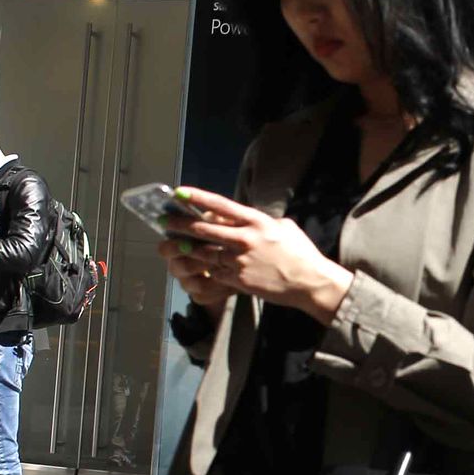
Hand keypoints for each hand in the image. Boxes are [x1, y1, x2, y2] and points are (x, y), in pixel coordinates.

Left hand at [162, 187, 353, 321]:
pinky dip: (205, 269)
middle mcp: (245, 239)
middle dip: (180, 224)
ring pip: (204, 253)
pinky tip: (194, 267)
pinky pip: (214, 272)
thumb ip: (258, 221)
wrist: (309, 282)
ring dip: (185, 249)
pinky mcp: (238, 280)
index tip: (179, 192)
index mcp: (256, 222)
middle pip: (204, 230)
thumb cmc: (300, 252)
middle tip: (164, 221)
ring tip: (171, 244)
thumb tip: (240, 219)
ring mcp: (239, 261)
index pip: (220, 206)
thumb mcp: (283, 226)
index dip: (197, 198)